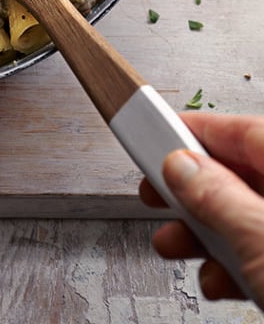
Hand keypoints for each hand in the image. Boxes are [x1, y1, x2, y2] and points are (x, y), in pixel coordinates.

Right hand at [139, 112, 263, 307]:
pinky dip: (229, 263)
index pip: (239, 130)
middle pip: (236, 173)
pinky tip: (214, 279)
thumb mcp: (260, 237)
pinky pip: (256, 251)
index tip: (154, 132)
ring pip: (241, 216)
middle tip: (154, 192)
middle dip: (189, 188)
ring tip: (172, 242)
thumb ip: (217, 196)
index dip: (193, 129)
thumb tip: (179, 165)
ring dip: (200, 231)